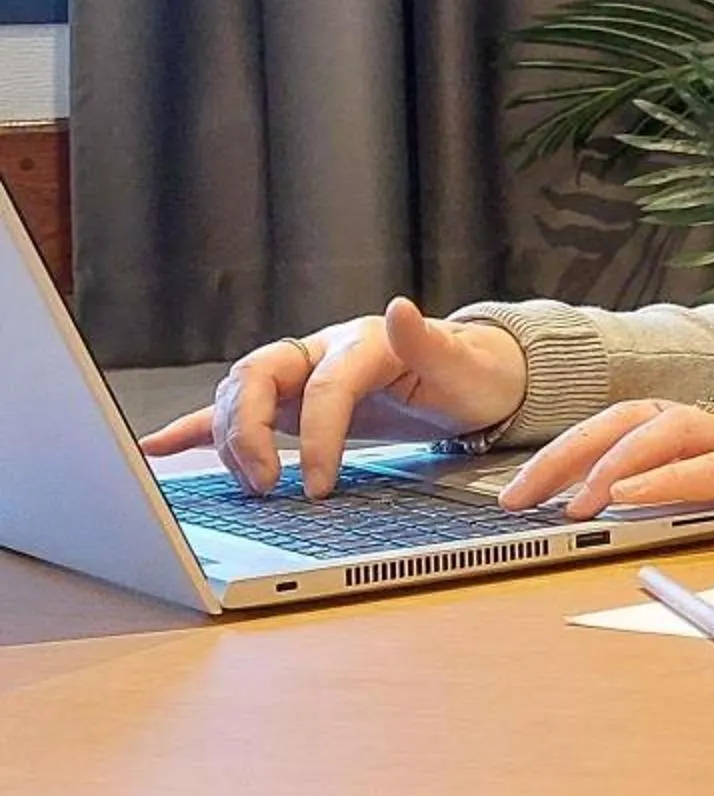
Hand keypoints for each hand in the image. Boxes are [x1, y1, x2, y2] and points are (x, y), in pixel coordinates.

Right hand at [137, 299, 530, 498]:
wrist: (474, 374)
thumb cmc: (472, 373)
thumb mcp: (464, 365)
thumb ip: (429, 343)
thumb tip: (401, 308)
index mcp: (362, 342)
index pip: (325, 388)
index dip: (320, 438)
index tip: (322, 487)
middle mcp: (321, 350)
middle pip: (259, 376)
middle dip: (250, 431)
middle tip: (269, 485)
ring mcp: (300, 372)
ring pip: (241, 394)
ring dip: (231, 438)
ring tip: (252, 485)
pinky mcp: (290, 397)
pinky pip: (234, 410)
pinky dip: (195, 428)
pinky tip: (156, 447)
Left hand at [498, 364, 713, 519]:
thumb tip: (710, 492)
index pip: (641, 417)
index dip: (583, 442)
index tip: (539, 476)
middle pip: (628, 418)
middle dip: (562, 454)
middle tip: (513, 496)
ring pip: (659, 433)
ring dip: (600, 467)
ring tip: (562, 504)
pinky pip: (711, 467)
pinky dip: (660, 479)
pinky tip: (623, 497)